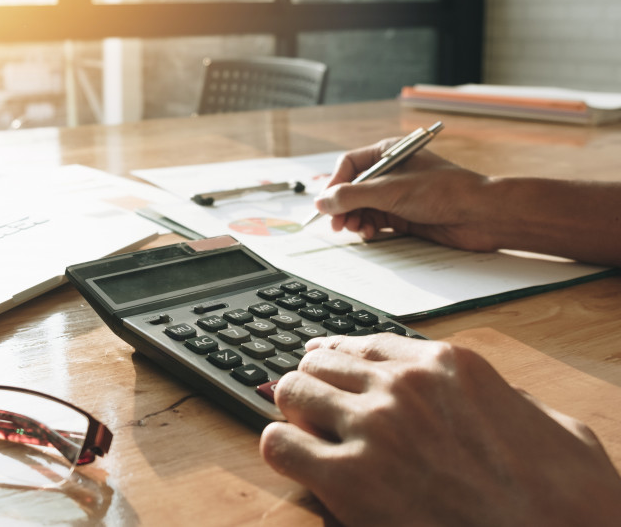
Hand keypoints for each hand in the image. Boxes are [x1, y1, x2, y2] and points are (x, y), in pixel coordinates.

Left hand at [259, 334, 620, 525]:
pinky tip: (297, 461)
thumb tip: (491, 399)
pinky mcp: (348, 479)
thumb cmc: (566, 501)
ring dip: (295, 412)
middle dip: (316, 385)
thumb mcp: (550, 425)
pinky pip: (279, 444)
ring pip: (292, 390)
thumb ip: (504, 399)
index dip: (339, 357)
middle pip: (320, 362)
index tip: (324, 364)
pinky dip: (282, 450)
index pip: (364, 344)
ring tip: (305, 433)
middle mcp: (402, 386)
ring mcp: (372, 428)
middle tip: (315, 409)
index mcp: (446, 365)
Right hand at [314, 141, 498, 251]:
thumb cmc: (444, 191)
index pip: (349, 165)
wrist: (480, 215)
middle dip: (342, 206)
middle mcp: (391, 173)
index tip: (326, 204)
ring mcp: (398, 195)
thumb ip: (351, 196)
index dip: (334, 184)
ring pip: (362, 207)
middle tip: (337, 224)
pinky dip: (368, 228)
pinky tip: (370, 234)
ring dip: (354, 219)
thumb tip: (321, 202)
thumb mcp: (390, 191)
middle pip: (353, 188)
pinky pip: (376, 221)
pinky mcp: (405, 215)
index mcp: (388, 153)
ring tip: (356, 229)